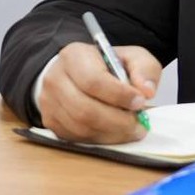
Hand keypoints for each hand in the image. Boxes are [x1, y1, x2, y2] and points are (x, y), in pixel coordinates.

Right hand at [36, 41, 161, 143]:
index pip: (93, 81)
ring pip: (80, 127)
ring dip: (111, 133)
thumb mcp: (131, 57)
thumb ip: (144, 69)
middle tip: (138, 124)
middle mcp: (55, 78)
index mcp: (74, 56)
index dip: (119, 96)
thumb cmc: (105, 66)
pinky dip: (100, 139)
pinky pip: (76, 138)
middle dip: (117, 121)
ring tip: (129, 129)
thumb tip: (146, 91)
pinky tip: (113, 132)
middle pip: (85, 109)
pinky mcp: (50, 121)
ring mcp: (49, 102)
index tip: (140, 102)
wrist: (78, 73)